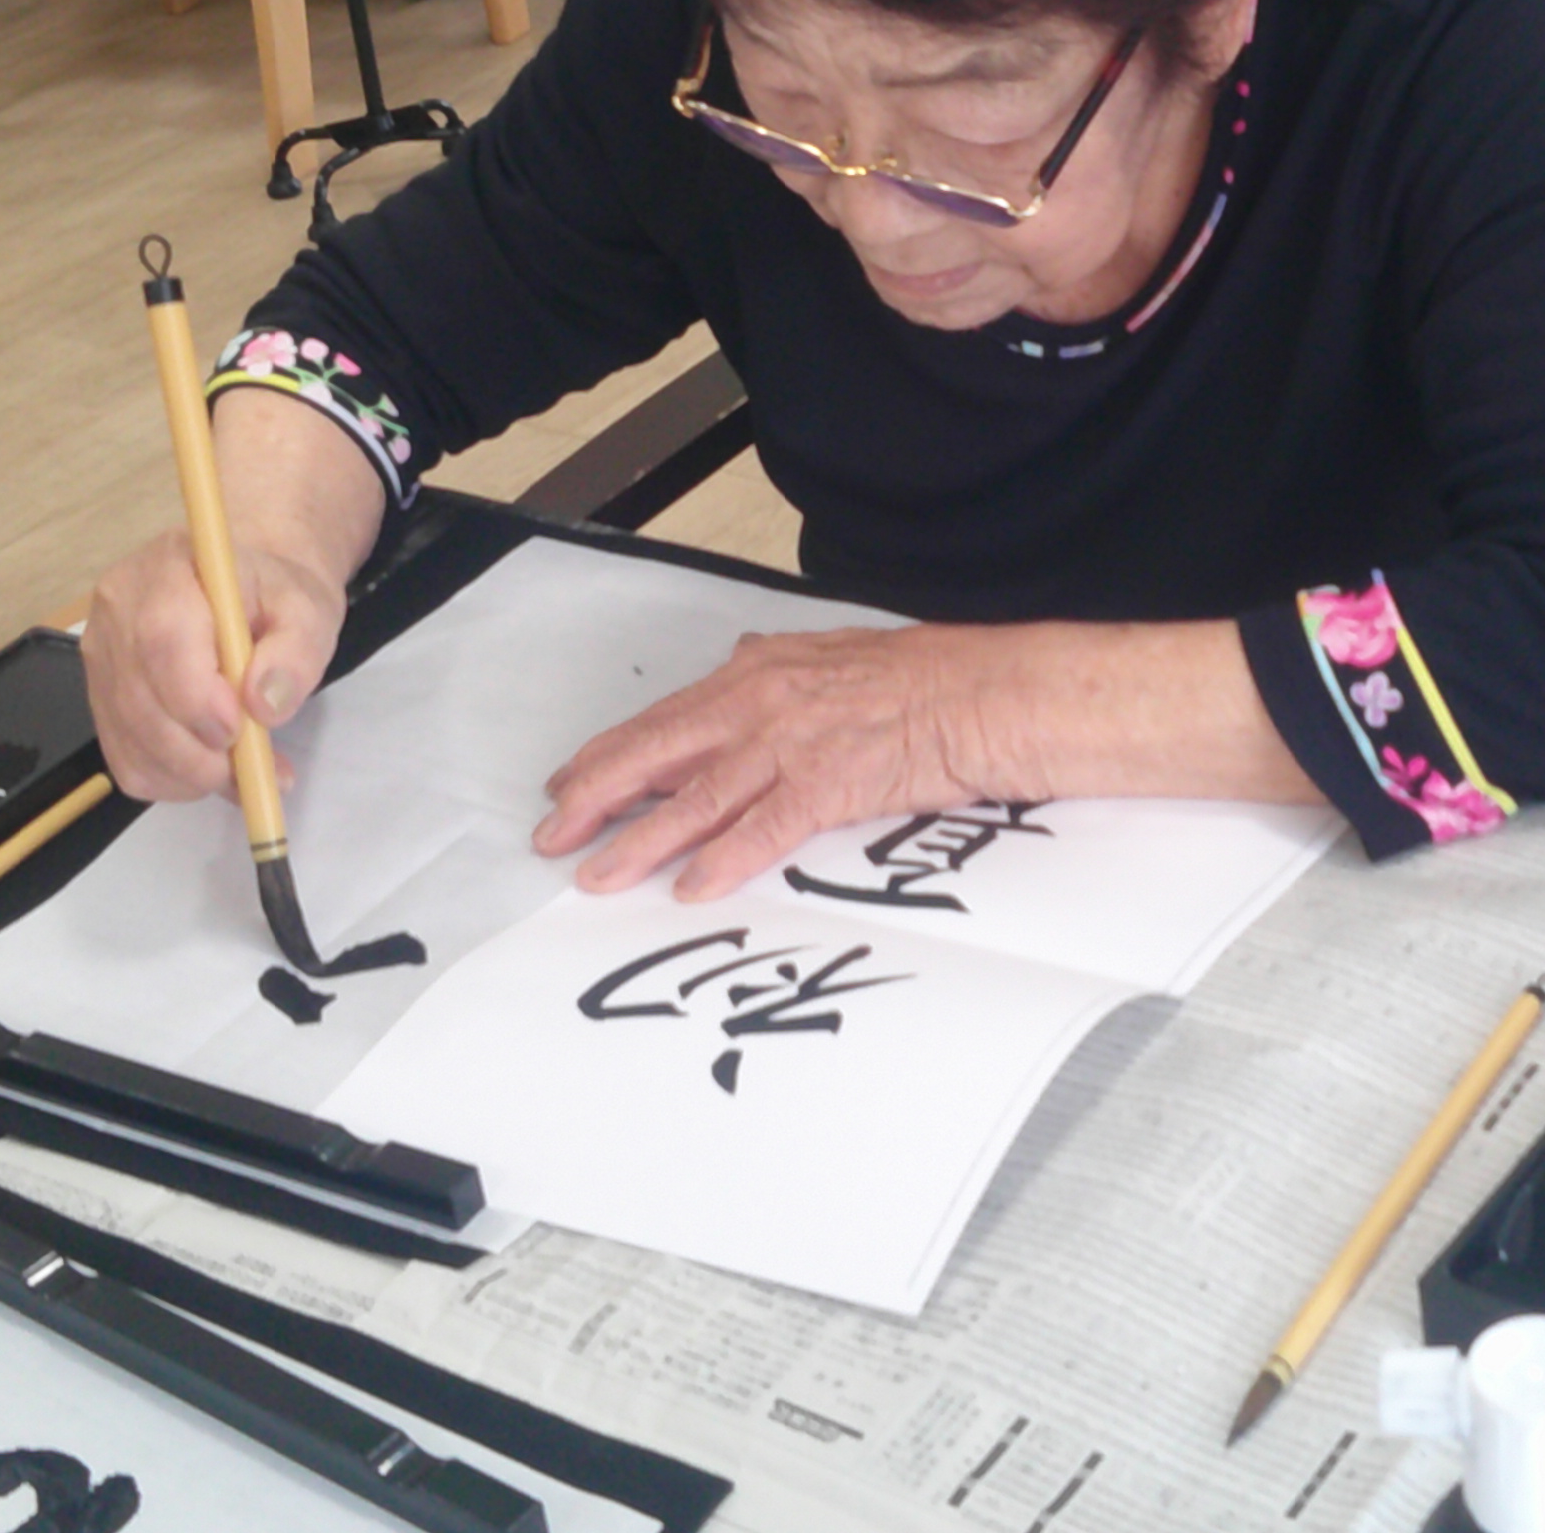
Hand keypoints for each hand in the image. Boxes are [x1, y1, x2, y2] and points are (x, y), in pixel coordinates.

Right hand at [81, 528, 346, 803]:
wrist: (246, 589)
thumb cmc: (275, 597)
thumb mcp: (307, 611)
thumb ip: (296, 652)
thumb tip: (264, 704)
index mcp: (167, 572)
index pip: (161, 641)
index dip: (196, 699)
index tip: (240, 730)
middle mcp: (117, 611)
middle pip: (138, 701)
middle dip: (197, 753)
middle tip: (252, 765)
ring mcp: (101, 657)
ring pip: (128, 741)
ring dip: (188, 774)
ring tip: (242, 766)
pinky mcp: (100, 697)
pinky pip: (124, 760)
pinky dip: (171, 779)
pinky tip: (211, 766)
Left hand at [532, 625, 1021, 902]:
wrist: (991, 691)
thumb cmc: (926, 679)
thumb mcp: (835, 657)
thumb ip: (780, 668)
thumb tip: (741, 662)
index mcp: (761, 671)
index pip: (663, 719)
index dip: (608, 756)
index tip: (568, 784)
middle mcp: (764, 700)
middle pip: (656, 752)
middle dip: (595, 797)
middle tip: (553, 836)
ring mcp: (795, 741)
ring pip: (696, 798)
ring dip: (640, 841)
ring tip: (599, 876)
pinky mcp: (832, 781)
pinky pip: (763, 828)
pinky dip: (723, 860)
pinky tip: (691, 887)